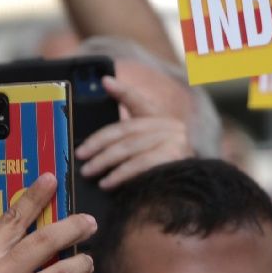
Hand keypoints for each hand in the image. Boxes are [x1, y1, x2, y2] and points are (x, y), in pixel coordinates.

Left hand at [76, 74, 191, 188]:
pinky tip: (108, 182)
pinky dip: (121, 174)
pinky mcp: (175, 158)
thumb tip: (104, 100)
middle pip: (126, 130)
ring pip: (130, 148)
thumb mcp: (144, 147)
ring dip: (105, 161)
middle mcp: (170, 126)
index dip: (122, 90)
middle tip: (81, 155)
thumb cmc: (161, 167)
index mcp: (160, 119)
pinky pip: (141, 164)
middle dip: (99, 144)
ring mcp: (175, 141)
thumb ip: (125, 134)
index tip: (105, 81)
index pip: (138, 101)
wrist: (190, 191)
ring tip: (89, 171)